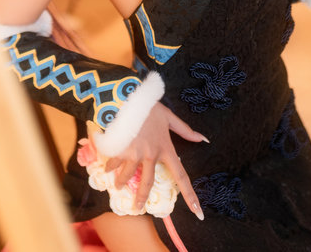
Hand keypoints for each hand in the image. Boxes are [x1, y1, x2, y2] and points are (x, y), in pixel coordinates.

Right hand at [97, 103, 206, 218]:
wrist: (125, 98)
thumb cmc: (148, 107)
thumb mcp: (169, 117)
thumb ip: (185, 130)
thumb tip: (203, 139)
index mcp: (166, 149)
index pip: (181, 176)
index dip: (190, 195)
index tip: (198, 213)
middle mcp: (151, 155)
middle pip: (148, 183)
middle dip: (141, 198)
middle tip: (136, 208)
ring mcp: (134, 154)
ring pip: (127, 175)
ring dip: (120, 181)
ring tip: (116, 185)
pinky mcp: (120, 150)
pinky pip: (114, 164)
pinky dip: (110, 167)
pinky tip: (107, 169)